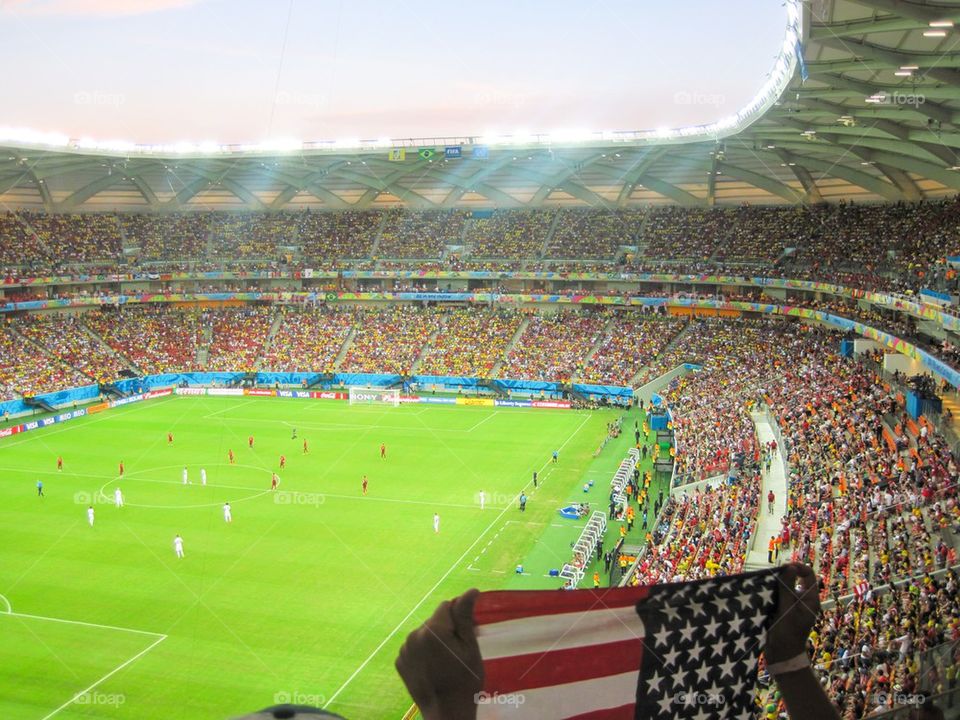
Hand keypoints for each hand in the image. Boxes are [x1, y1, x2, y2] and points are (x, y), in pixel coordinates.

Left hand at [396, 589, 482, 719]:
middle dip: (447, 629)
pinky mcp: (399, 662)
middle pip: (434, 621)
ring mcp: (404, 650)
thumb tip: (471, 590)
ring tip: (445, 662)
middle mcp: (414, 635)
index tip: (468, 635)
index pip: (446, 606)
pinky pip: (414, 648)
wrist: (446, 713)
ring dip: (434, 640)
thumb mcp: (470, 648)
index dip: (459, 617)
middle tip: (459, 651)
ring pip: (424, 634)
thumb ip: (465, 616)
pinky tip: (433, 668)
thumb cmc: (465, 680)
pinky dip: (423, 653)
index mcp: (433, 630)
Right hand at [765, 563, 819, 664]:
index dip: (797, 567)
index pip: (808, 574)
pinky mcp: (782, 611)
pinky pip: (776, 596)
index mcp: (810, 599)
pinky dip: (769, 594)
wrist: (781, 657)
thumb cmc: (787, 634)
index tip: (783, 568)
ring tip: (763, 587)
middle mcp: (802, 600)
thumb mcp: (786, 609)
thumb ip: (787, 588)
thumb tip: (790, 567)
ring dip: (773, 586)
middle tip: (770, 578)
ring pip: (783, 587)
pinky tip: (760, 596)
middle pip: (794, 579)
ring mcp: (792, 606)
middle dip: (782, 576)